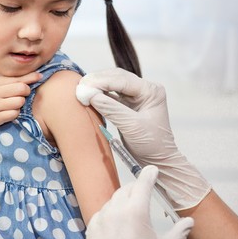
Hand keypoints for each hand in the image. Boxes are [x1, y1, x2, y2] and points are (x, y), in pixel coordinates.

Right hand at [0, 72, 40, 134]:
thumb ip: (0, 82)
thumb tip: (20, 78)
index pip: (17, 78)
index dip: (31, 77)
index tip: (40, 76)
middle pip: (22, 88)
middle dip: (26, 92)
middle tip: (23, 95)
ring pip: (20, 102)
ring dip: (20, 104)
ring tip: (12, 105)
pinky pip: (14, 114)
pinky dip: (14, 114)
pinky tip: (8, 113)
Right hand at [77, 69, 210, 209]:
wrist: (157, 160)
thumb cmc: (151, 145)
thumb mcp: (132, 126)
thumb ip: (112, 109)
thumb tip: (90, 95)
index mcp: (151, 91)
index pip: (123, 80)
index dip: (102, 81)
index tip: (84, 86)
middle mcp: (145, 90)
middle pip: (117, 77)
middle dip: (98, 80)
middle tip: (80, 86)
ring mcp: (137, 96)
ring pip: (113, 84)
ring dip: (97, 86)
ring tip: (81, 90)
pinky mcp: (128, 105)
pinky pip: (112, 95)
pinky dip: (100, 95)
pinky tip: (89, 96)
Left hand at [85, 165, 193, 238]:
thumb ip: (178, 233)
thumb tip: (188, 224)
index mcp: (135, 212)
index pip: (143, 183)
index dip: (149, 174)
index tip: (152, 171)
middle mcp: (115, 211)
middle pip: (126, 189)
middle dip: (136, 188)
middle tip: (144, 192)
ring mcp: (101, 219)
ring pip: (112, 200)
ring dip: (122, 201)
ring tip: (131, 213)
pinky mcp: (91, 229)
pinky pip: (101, 213)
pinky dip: (110, 213)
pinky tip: (116, 223)